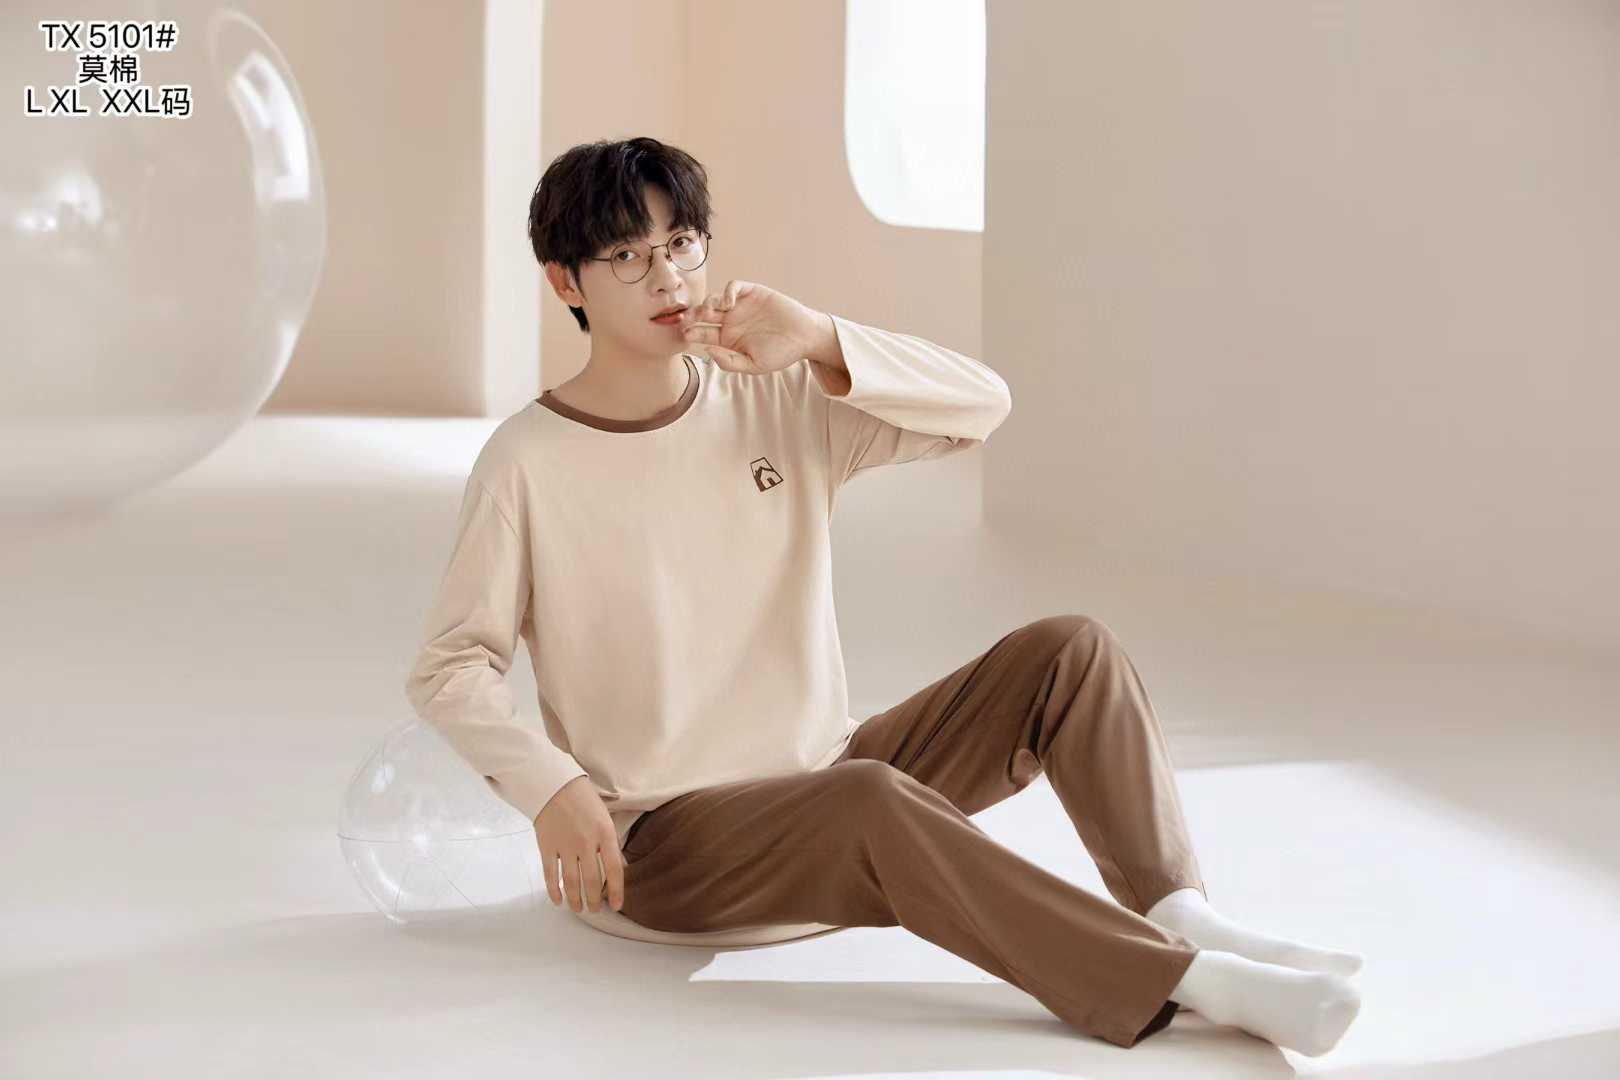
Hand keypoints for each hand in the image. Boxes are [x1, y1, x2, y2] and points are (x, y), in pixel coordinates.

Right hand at [533, 775, 623, 913]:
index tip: (616, 906)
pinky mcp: (546, 846)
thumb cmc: (584, 800)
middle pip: (592, 881)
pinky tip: (558, 901)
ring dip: (575, 900)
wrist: (554, 784)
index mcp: (605, 834)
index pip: (614, 870)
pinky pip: (550, 875)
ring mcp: (565, 846)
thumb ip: (610, 843)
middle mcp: (586, 843)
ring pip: (571, 882)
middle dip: (594, 900)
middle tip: (595, 909)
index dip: (616, 891)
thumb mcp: (605, 818)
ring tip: (579, 909)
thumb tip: (617, 869)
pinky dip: (554, 891)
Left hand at [680, 279, 831, 375]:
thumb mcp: (754, 365)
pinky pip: (733, 287)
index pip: (703, 334)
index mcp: (728, 339)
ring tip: (708, 312)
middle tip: (688, 320)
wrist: (805, 337)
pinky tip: (728, 304)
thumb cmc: (781, 353)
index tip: (685, 335)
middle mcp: (731, 321)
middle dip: (693, 316)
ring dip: (707, 304)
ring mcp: (741, 306)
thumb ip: (730, 362)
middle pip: (704, 315)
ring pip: (715, 299)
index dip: (692, 333)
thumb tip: (708, 351)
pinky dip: (727, 292)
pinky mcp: (752, 292)